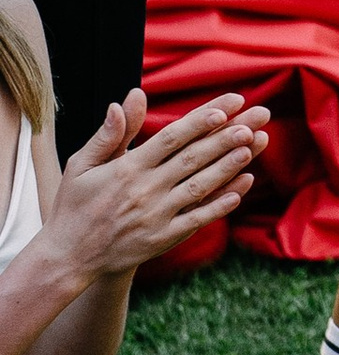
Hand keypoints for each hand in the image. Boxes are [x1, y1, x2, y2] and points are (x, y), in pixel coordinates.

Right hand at [49, 89, 262, 280]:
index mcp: (127, 168)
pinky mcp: (162, 238)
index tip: (226, 106)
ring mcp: (156, 216)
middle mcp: (145, 190)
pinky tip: (240, 189)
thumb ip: (110, 134)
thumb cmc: (75, 205)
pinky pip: (197, 219)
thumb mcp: (81, 165)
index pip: (172, 137)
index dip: (200, 121)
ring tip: (253, 145)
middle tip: (254, 119)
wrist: (69, 256)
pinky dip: (219, 204)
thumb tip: (130, 98)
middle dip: (226, 136)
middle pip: (193, 158)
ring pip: (200, 186)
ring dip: (228, 166)